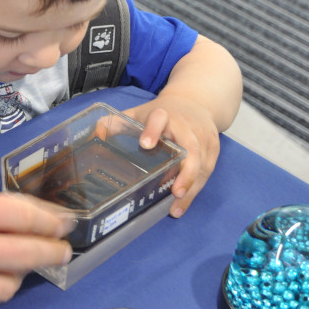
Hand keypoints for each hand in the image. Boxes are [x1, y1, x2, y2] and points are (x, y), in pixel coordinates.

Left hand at [123, 95, 219, 217]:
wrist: (196, 102)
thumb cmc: (162, 113)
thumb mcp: (138, 112)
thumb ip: (115, 124)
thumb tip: (94, 137)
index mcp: (164, 114)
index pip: (159, 119)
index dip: (152, 130)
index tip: (145, 144)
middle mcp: (186, 126)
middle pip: (191, 148)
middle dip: (185, 171)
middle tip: (174, 192)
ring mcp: (202, 138)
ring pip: (202, 163)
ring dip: (191, 187)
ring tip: (177, 207)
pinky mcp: (213, 149)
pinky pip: (207, 171)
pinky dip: (196, 188)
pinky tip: (183, 203)